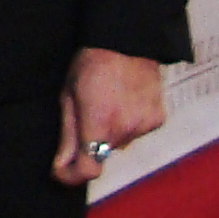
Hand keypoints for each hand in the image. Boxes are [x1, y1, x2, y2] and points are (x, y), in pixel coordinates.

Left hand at [53, 47, 166, 185]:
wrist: (127, 41)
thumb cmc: (91, 63)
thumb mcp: (69, 95)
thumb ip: (68, 134)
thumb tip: (60, 166)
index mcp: (99, 121)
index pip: (89, 169)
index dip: (71, 176)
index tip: (60, 172)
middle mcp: (125, 128)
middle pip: (102, 153)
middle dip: (90, 141)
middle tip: (85, 113)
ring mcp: (145, 125)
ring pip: (119, 143)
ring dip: (110, 131)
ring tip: (107, 102)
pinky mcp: (158, 120)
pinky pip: (137, 132)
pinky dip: (128, 124)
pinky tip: (125, 101)